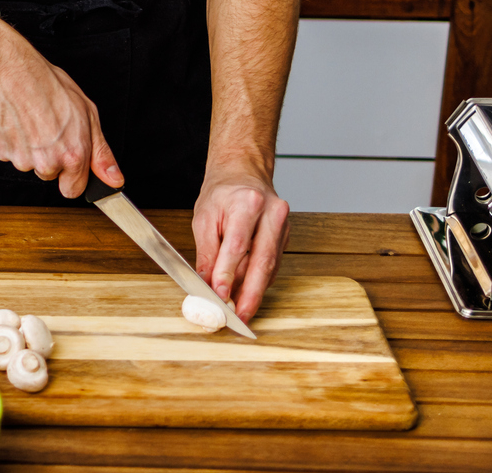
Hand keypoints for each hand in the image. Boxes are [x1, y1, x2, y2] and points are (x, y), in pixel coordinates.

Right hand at [0, 37, 123, 199]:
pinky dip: (12, 140)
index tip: (68, 159)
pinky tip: (16, 120)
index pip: (73, 190)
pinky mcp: (1, 151)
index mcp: (73, 155)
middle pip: (49, 174)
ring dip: (29, 148)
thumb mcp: (87, 113)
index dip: (71, 174)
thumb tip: (114, 179)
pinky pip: (9, 153)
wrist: (9, 71)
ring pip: (28, 163)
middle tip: (48, 127)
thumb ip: (101, 152)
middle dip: (49, 157)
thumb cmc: (47, 85)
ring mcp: (21, 159)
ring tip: (30, 119)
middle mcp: (47, 162)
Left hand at [191, 162, 288, 321]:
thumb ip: (207, 253)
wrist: (243, 173)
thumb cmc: (222, 193)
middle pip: (262, 261)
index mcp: (248, 202)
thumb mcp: (204, 217)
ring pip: (269, 267)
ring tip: (241, 313)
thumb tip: (207, 284)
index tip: (220, 297)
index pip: (237, 245)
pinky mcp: (287, 237)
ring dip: (254, 292)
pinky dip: (260, 282)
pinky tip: (248, 294)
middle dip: (250, 294)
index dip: (228, 274)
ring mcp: (283, 226)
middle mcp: (272, 214)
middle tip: (239, 317)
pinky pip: (273, 265)